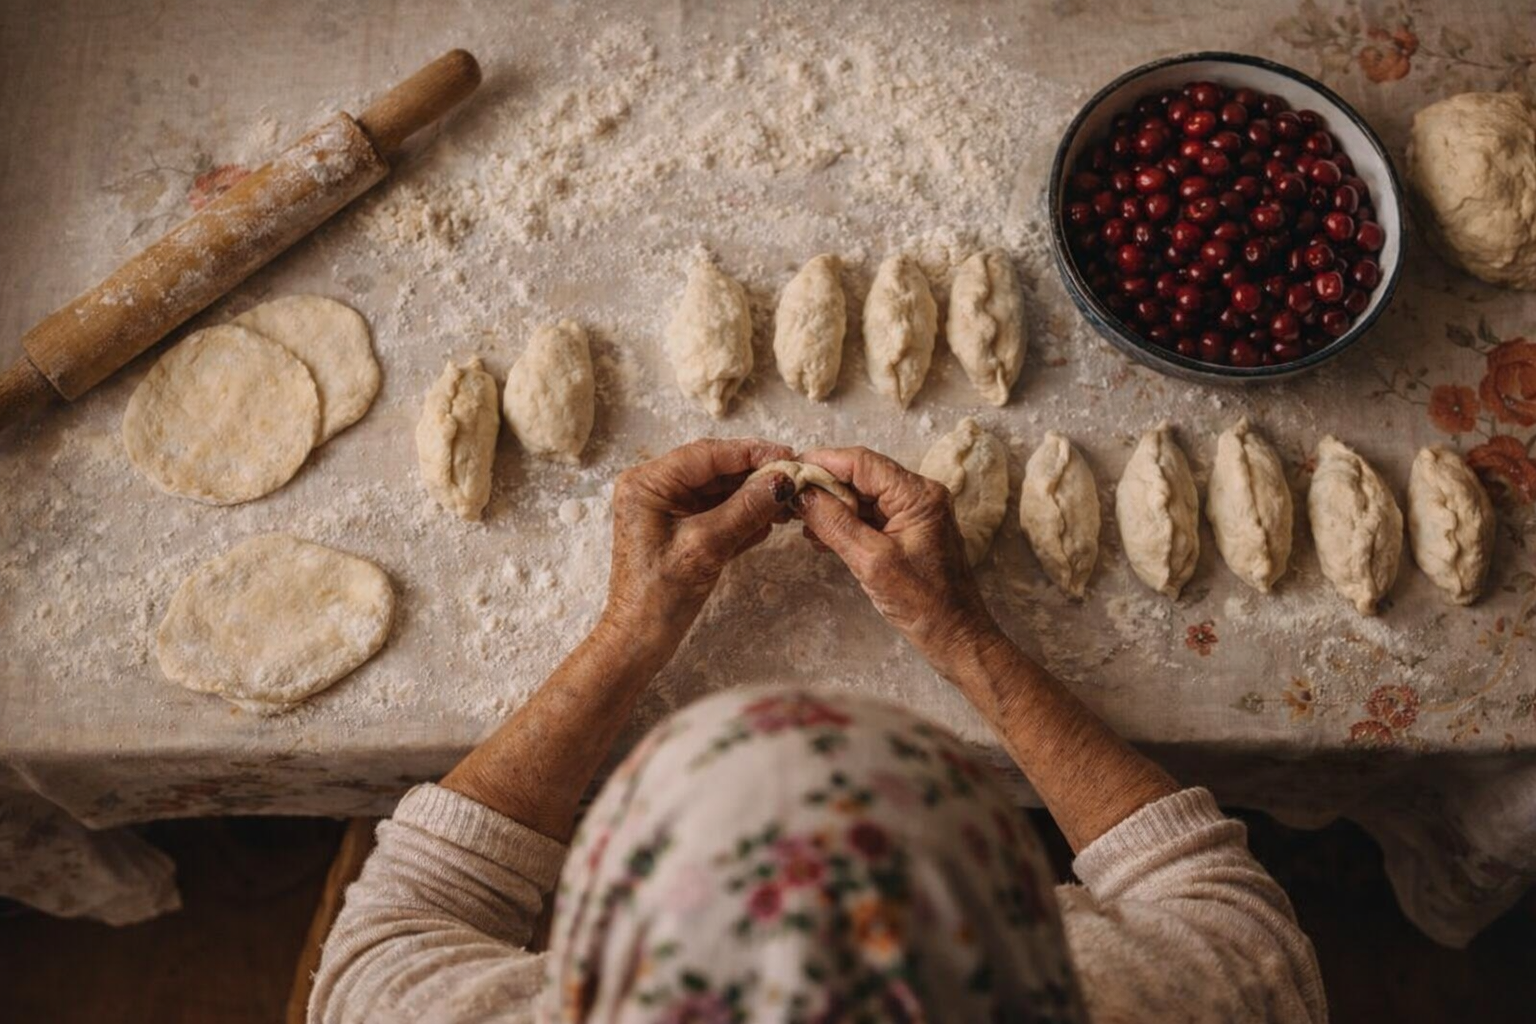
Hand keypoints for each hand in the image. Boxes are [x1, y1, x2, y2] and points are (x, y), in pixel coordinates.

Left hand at [603, 437, 794, 657]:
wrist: (639, 641)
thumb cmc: (658, 597)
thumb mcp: (706, 547)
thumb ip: (745, 509)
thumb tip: (782, 480)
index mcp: (648, 484)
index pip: (707, 454)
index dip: (751, 453)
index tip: (788, 457)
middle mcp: (655, 489)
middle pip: (716, 469)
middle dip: (756, 476)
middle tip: (795, 479)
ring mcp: (669, 509)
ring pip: (721, 491)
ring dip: (754, 496)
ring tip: (789, 502)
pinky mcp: (682, 530)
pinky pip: (719, 512)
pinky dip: (744, 515)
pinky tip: (770, 521)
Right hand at [795, 446, 1003, 670]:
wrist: (955, 636)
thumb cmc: (925, 604)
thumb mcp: (871, 562)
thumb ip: (834, 523)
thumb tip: (802, 494)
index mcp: (919, 496)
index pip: (862, 462)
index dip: (823, 462)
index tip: (791, 470)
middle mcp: (919, 496)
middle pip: (861, 475)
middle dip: (824, 486)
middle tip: (790, 498)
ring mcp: (914, 513)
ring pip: (862, 495)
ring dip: (831, 506)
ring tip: (801, 520)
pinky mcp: (907, 530)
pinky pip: (870, 516)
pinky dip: (844, 522)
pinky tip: (820, 536)